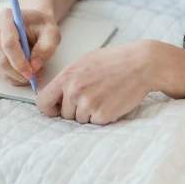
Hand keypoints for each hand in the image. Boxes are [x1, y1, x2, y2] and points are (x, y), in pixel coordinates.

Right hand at [0, 8, 60, 85]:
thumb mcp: (51, 33)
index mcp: (6, 17)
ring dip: (17, 76)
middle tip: (35, 77)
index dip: (19, 62)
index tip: (31, 73)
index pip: (9, 44)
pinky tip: (26, 73)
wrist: (32, 22)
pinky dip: (14, 77)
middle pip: (1, 58)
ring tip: (35, 73)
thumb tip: (34, 66)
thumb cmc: (41, 25)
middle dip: (18, 73)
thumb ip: (46, 48)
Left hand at [36, 40, 184, 124]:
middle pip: (65, 114)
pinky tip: (113, 101)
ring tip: (105, 96)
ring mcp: (88, 104)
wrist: (142, 64)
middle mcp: (74, 91)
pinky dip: (104, 116)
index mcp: (66, 76)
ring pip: (80, 120)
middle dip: (76, 110)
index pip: (43, 102)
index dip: (50, 108)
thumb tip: (57, 94)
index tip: (58, 109)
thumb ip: (69, 78)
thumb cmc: (115, 61)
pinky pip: (96, 122)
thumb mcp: (85, 62)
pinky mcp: (102, 115)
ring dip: (90, 113)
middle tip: (93, 97)